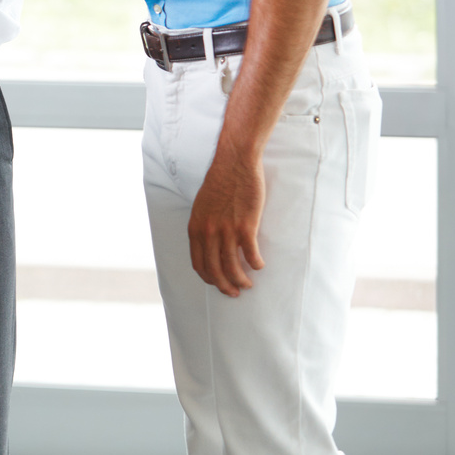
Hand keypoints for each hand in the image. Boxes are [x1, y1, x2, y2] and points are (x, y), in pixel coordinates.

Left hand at [187, 151, 266, 296]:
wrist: (234, 162)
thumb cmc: (220, 182)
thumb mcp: (202, 206)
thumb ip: (204, 226)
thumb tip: (210, 244)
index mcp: (195, 227)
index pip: (198, 263)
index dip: (208, 278)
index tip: (217, 283)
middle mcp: (208, 232)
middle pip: (214, 270)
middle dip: (224, 286)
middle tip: (234, 293)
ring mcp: (226, 230)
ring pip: (232, 267)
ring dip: (241, 280)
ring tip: (248, 284)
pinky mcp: (245, 225)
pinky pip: (250, 255)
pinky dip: (255, 264)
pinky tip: (259, 266)